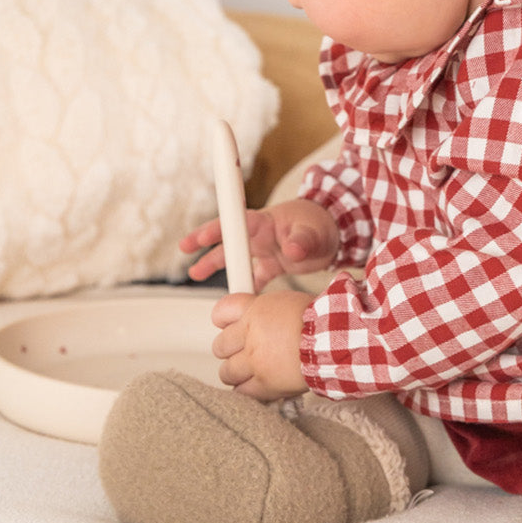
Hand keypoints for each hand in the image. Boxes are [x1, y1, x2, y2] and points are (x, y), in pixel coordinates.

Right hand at [180, 197, 338, 288]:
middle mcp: (261, 234)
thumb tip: (292, 249)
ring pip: (236, 258)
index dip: (216, 229)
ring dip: (216, 265)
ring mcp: (265, 249)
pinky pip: (253, 276)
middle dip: (205, 245)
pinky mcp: (273, 264)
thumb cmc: (321, 224)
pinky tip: (235, 301)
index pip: (236, 224)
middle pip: (228, 240)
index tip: (199, 237)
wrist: (337, 234)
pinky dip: (245, 287)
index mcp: (266, 221)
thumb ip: (301, 241)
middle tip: (185, 249)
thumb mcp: (313, 231)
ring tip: (194, 273)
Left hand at [211, 288, 311, 399]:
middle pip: (220, 345)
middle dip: (230, 350)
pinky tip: (258, 385)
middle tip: (243, 351)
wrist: (335, 343)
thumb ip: (267, 313)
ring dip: (236, 373)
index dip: (223, 321)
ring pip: (227, 372)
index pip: (221, 312)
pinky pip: (241, 393)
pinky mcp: (263, 385)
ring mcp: (254, 362)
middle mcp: (251, 335)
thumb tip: (259, 317)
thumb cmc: (321, 322)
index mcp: (257, 311)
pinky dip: (247, 391)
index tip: (229, 326)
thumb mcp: (289, 303)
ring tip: (252, 371)